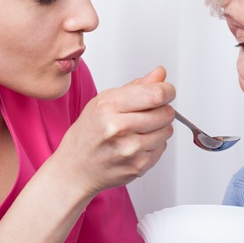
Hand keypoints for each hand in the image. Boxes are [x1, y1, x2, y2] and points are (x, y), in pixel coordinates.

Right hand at [54, 66, 174, 194]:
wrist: (75, 168)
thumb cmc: (88, 133)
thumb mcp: (104, 102)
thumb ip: (136, 86)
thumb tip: (160, 73)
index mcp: (109, 107)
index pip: (155, 95)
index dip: (167, 90)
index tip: (166, 91)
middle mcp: (119, 129)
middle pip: (166, 113)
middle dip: (163, 109)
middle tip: (149, 112)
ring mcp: (130, 150)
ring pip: (167, 130)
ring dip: (159, 127)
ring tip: (140, 129)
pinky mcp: (138, 166)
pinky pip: (162, 147)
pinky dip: (154, 144)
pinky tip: (136, 144)